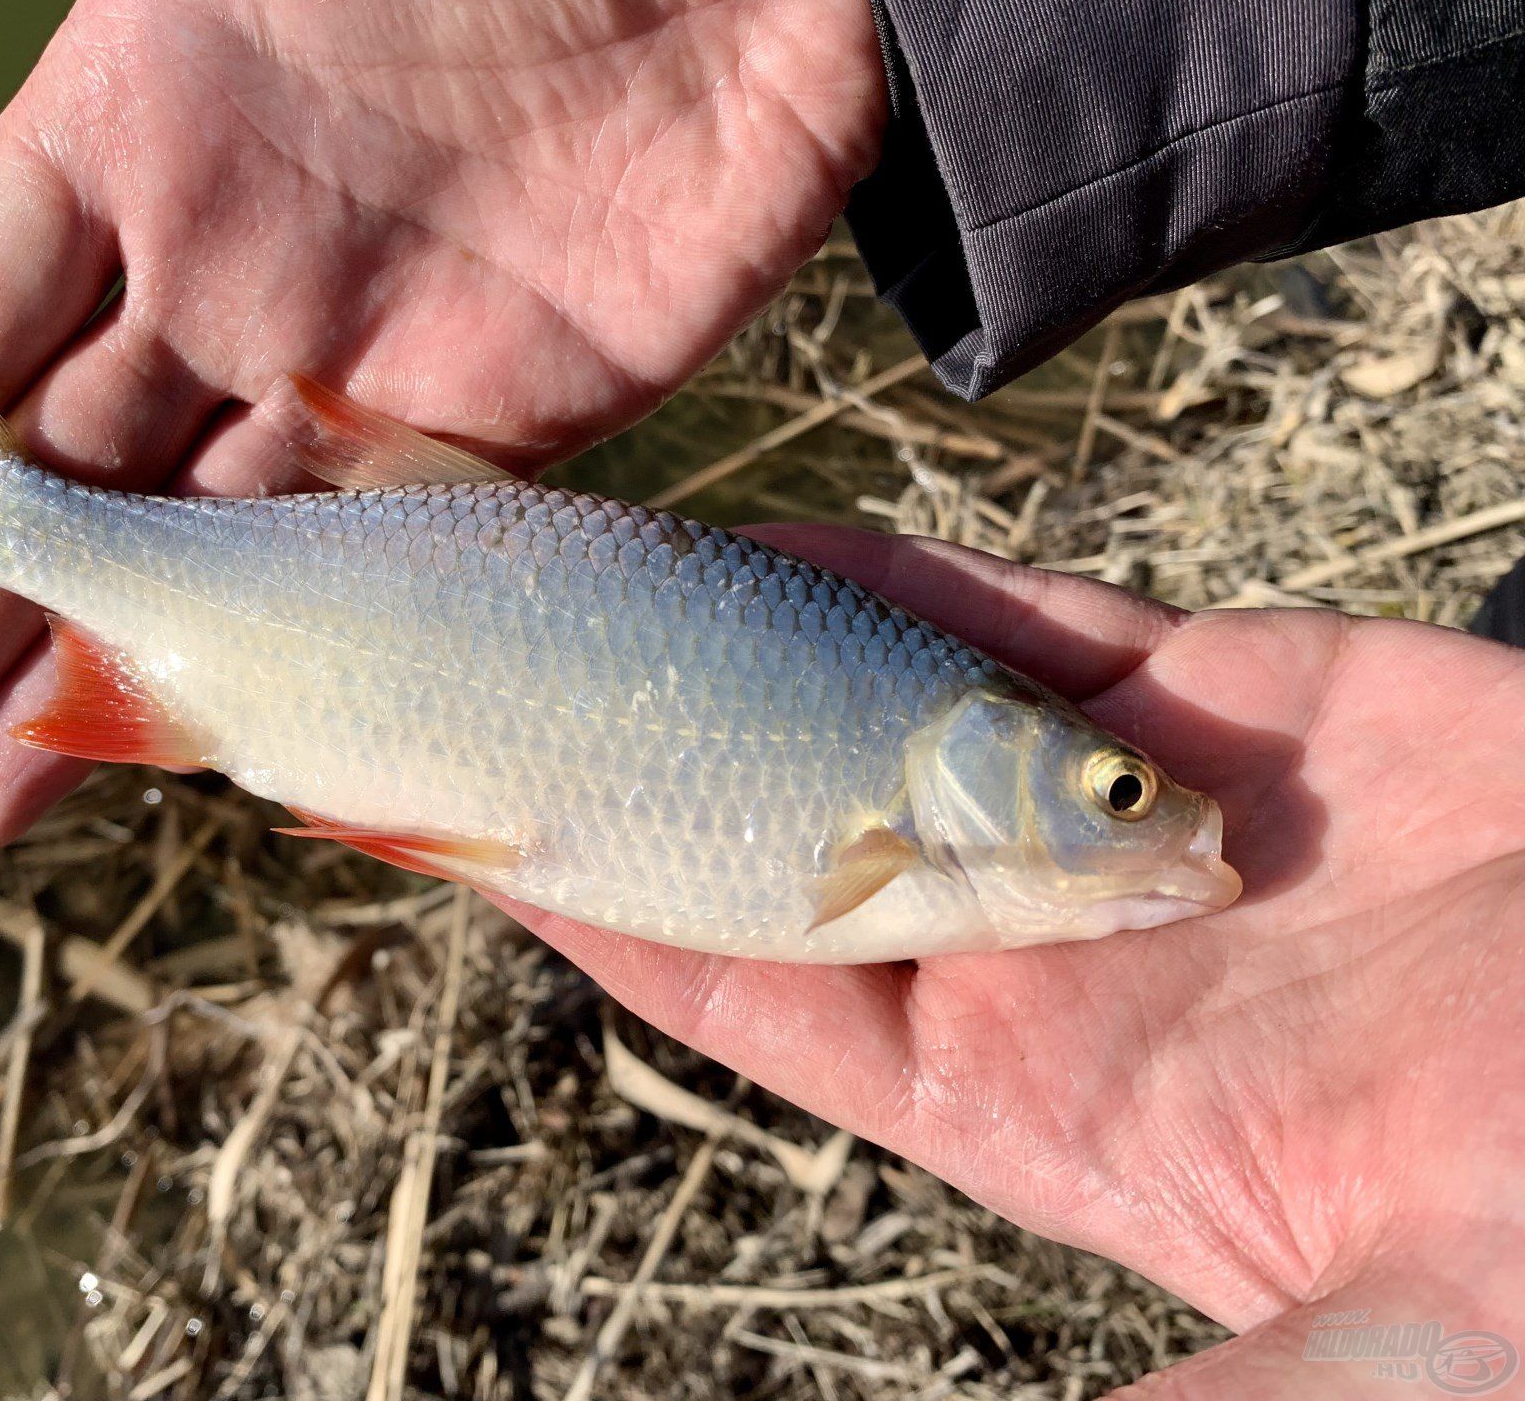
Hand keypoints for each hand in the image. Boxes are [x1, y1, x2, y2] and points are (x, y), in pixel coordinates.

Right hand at [0, 0, 884, 850]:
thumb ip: (115, 92)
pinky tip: (191, 743)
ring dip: (79, 686)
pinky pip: (368, 556)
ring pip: (198, 556)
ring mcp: (369, 357)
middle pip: (57, 486)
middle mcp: (234, 263)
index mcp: (141, 131)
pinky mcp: (509, 427)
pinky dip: (285, 656)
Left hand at [514, 526, 1524, 1397]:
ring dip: (762, 648)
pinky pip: (1039, 627)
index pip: (765, 992)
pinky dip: (924, 586)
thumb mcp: (1370, 1366)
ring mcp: (1126, 814)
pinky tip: (804, 547)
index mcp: (1028, 1095)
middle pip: (795, 826)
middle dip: (661, 753)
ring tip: (620, 578)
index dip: (628, 917)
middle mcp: (1046, 945)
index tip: (495, 840)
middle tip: (511, 667)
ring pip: (894, 709)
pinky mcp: (1235, 705)